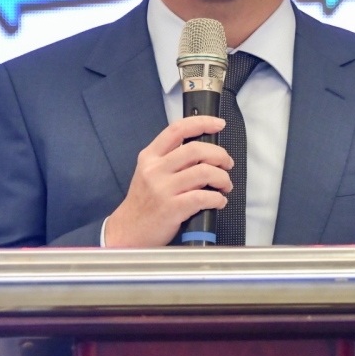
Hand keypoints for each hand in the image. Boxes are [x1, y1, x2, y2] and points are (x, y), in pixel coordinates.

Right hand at [103, 115, 232, 246]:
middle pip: (196, 149)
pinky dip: (218, 198)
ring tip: (225, 185)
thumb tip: (203, 153)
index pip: (177, 129)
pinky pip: (204, 197)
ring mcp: (163, 189)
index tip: (218, 124)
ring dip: (222, 178)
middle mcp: (155, 169)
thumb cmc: (143, 203)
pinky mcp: (172, 208)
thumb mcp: (148, 173)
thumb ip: (170, 160)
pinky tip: (218, 202)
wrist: (127, 232)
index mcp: (150, 156)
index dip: (201, 123)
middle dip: (219, 155)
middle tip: (227, 163)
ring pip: (204, 172)